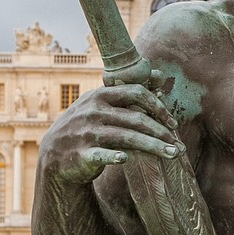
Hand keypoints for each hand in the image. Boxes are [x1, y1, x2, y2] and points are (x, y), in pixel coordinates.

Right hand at [39, 84, 182, 185]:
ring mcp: (86, 132)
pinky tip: (126, 158)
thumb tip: (160, 76)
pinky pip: (101, 154)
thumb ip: (128, 94)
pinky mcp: (82, 154)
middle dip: (162, 132)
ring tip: (173, 155)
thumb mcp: (101, 105)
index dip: (158, 107)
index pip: (136, 93)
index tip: (173, 123)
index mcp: (100, 96)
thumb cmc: (88, 127)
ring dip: (153, 147)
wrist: (55, 154)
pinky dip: (113, 156)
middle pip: (136, 119)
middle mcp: (93, 112)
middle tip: (178, 145)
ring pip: (127, 138)